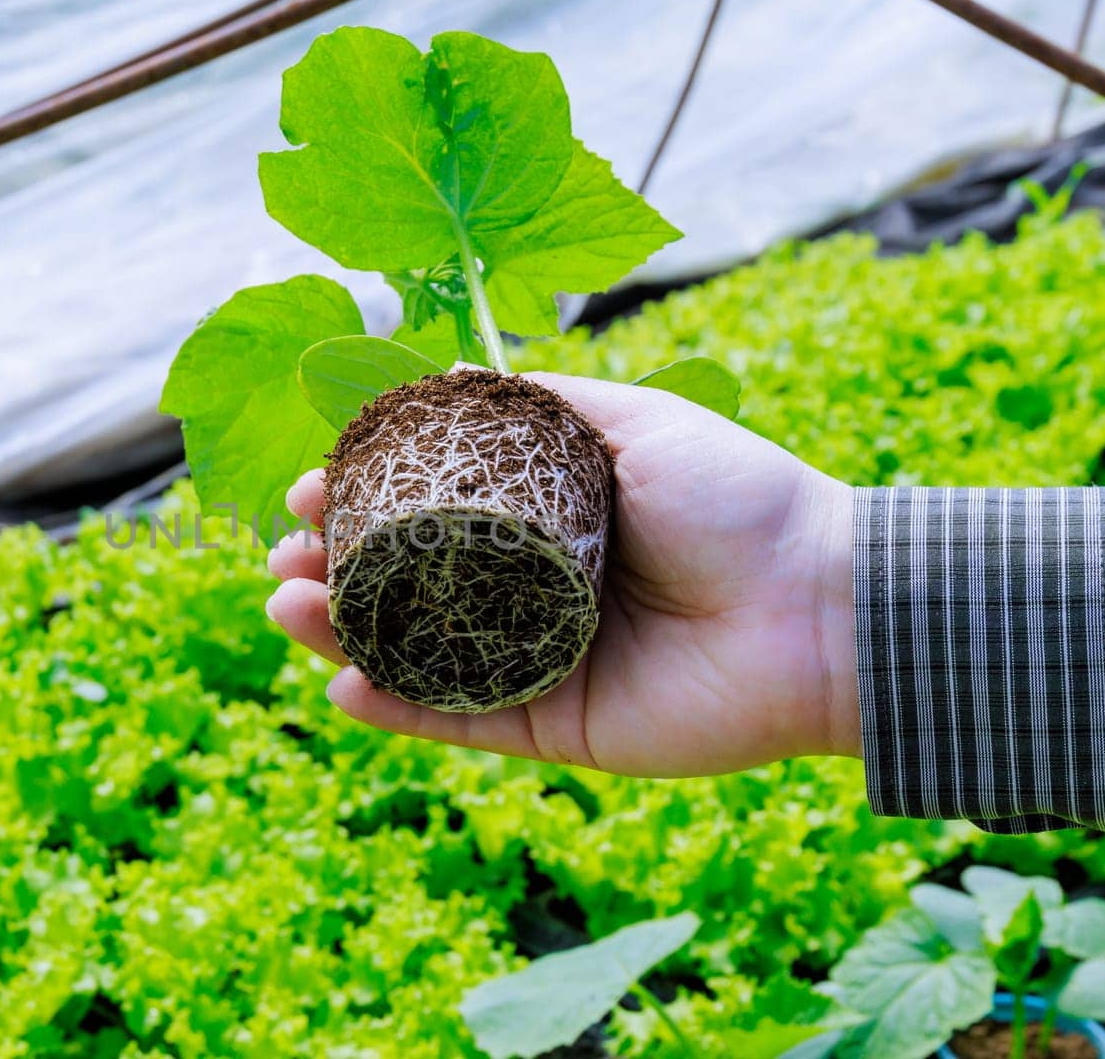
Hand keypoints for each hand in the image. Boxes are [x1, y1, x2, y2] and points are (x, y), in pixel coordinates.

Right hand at [265, 372, 860, 777]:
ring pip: (416, 651)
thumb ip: (548, 404)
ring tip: (286, 606)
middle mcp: (529, 588)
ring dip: (341, 633)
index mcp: (545, 519)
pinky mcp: (553, 723)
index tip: (309, 488)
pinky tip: (341, 681)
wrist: (819, 606)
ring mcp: (536, 659)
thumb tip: (458, 380)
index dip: (362, 499)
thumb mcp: (636, 419)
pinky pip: (458, 717)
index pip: (429, 510)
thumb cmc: (735, 498)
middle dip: (334, 569)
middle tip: (284, 557)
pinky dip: (395, 707)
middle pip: (407, 582)